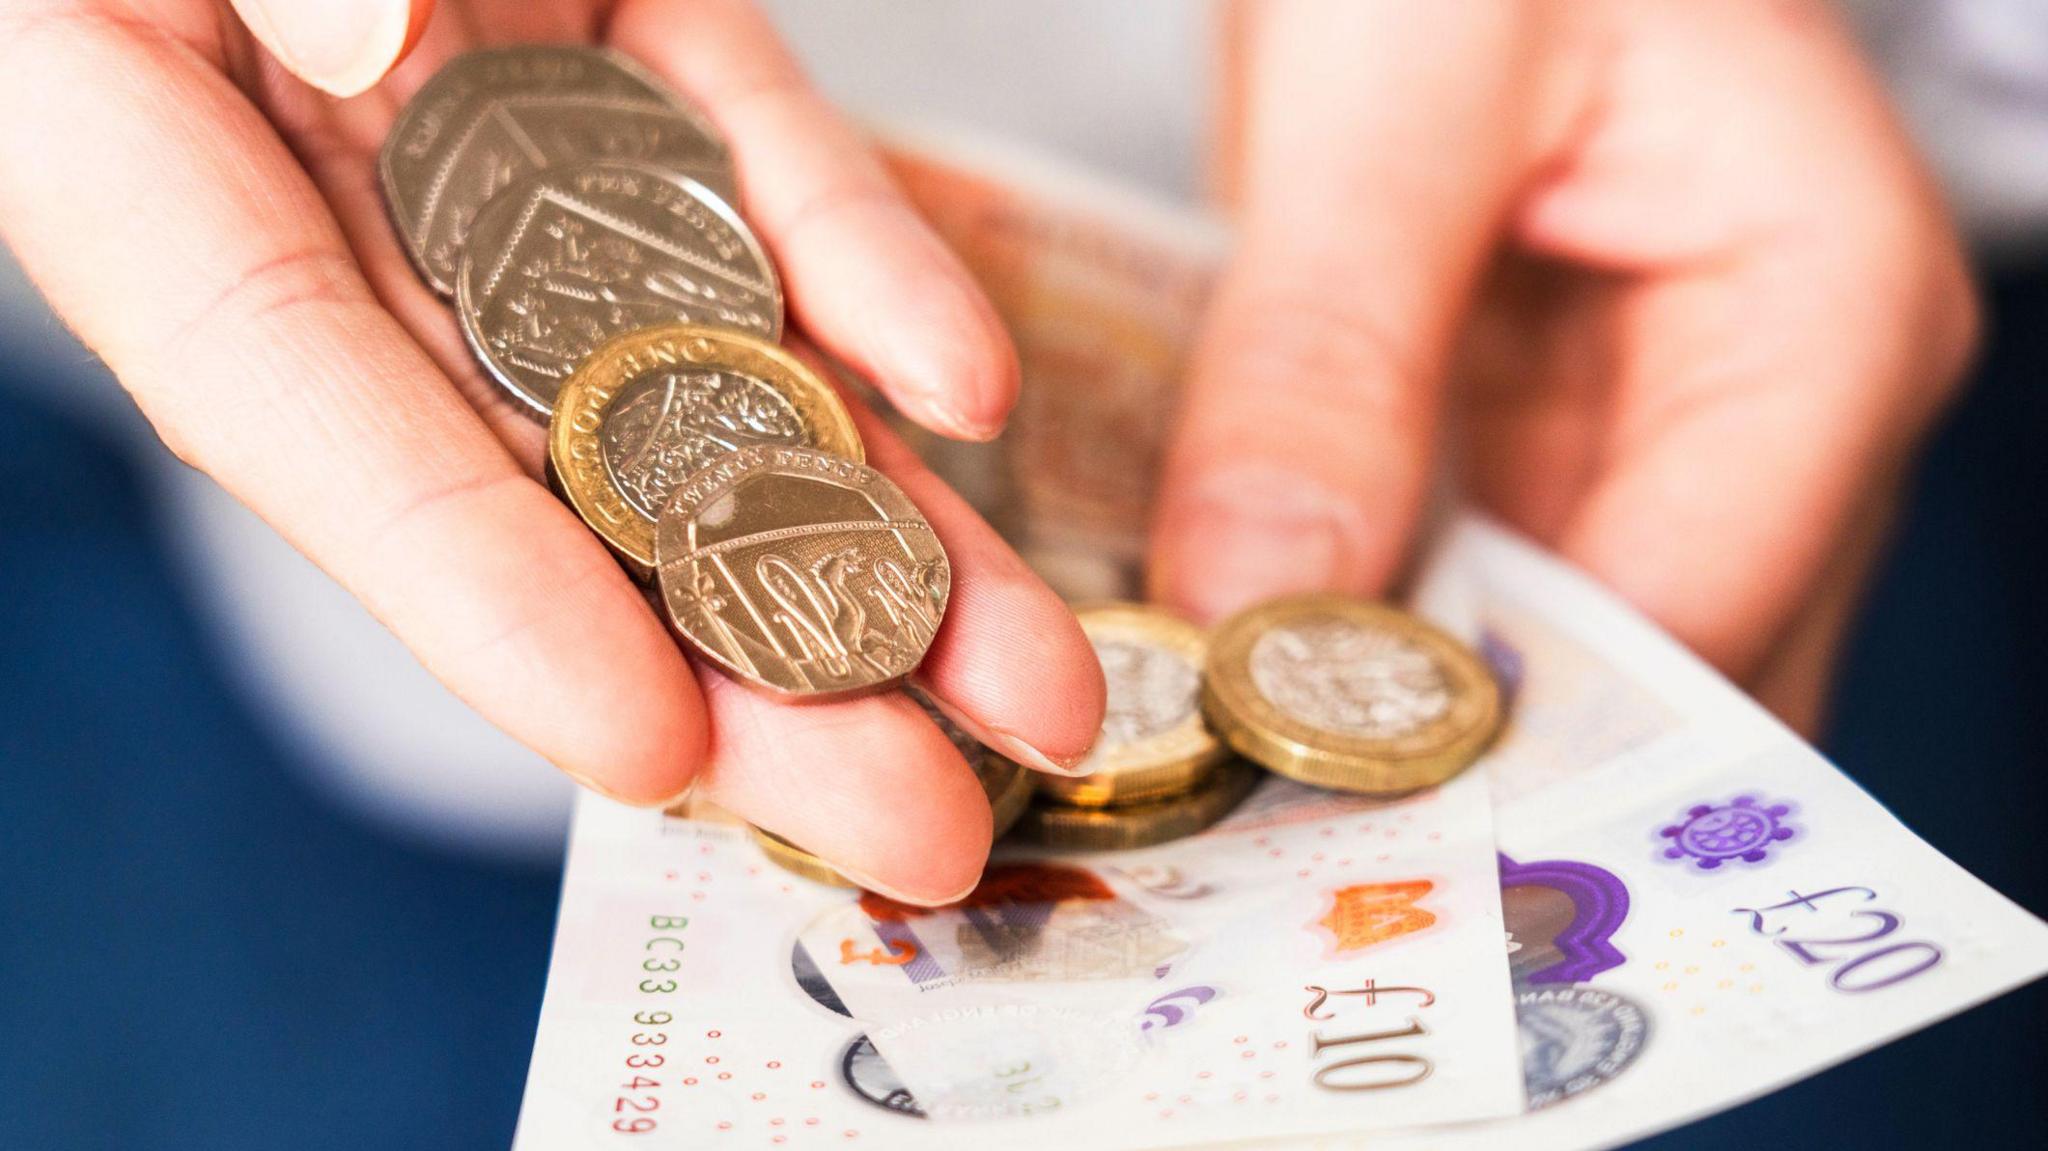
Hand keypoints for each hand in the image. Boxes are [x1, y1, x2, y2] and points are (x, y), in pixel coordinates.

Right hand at [0, 0, 1104, 902]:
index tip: (650, 749)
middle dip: (748, 659)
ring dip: (875, 528)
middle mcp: (324, 167)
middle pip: (544, 461)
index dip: (469, 590)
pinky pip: (743, 168)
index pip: (296, 406)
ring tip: (1034, 690)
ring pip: (691, 355)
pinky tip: (964, 390)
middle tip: (917, 834)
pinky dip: (855, 269)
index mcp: (130, 137)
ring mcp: (488, 111)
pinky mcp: (616, 30)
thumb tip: (360, 48)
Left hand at [1151, 0, 1977, 733]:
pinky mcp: (1552, 440)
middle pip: (1634, 684)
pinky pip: (1463, 586)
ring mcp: (1666, 437)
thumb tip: (1252, 597)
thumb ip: (1331, 340)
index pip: (1689, 624)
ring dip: (1380, 707)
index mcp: (1823, 313)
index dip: (1492, 730)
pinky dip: (1351, 628)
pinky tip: (1229, 643)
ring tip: (1207, 736)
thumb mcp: (1393, 85)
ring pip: (1541, 659)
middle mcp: (1776, 412)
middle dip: (1438, 753)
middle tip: (1234, 802)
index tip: (1295, 778)